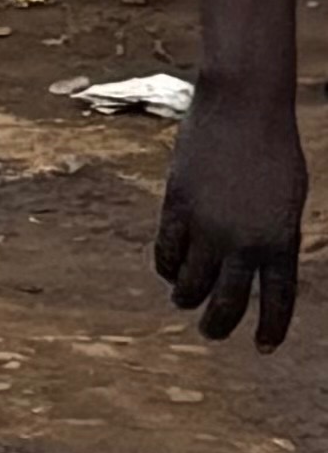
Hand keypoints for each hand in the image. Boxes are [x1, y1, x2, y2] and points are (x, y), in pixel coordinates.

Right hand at [157, 85, 304, 342]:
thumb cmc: (273, 147)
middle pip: (229, 302)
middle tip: (212, 331)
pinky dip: (167, 266)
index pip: (278, 303)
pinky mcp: (178, 205)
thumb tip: (251, 267)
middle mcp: (245, 243)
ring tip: (185, 301)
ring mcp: (208, 226)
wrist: (244, 105)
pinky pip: (167, 251)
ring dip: (187, 298)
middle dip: (219, 324)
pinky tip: (168, 270)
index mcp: (281, 243)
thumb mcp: (286, 200)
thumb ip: (273, 236)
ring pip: (192, 283)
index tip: (261, 346)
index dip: (271, 329)